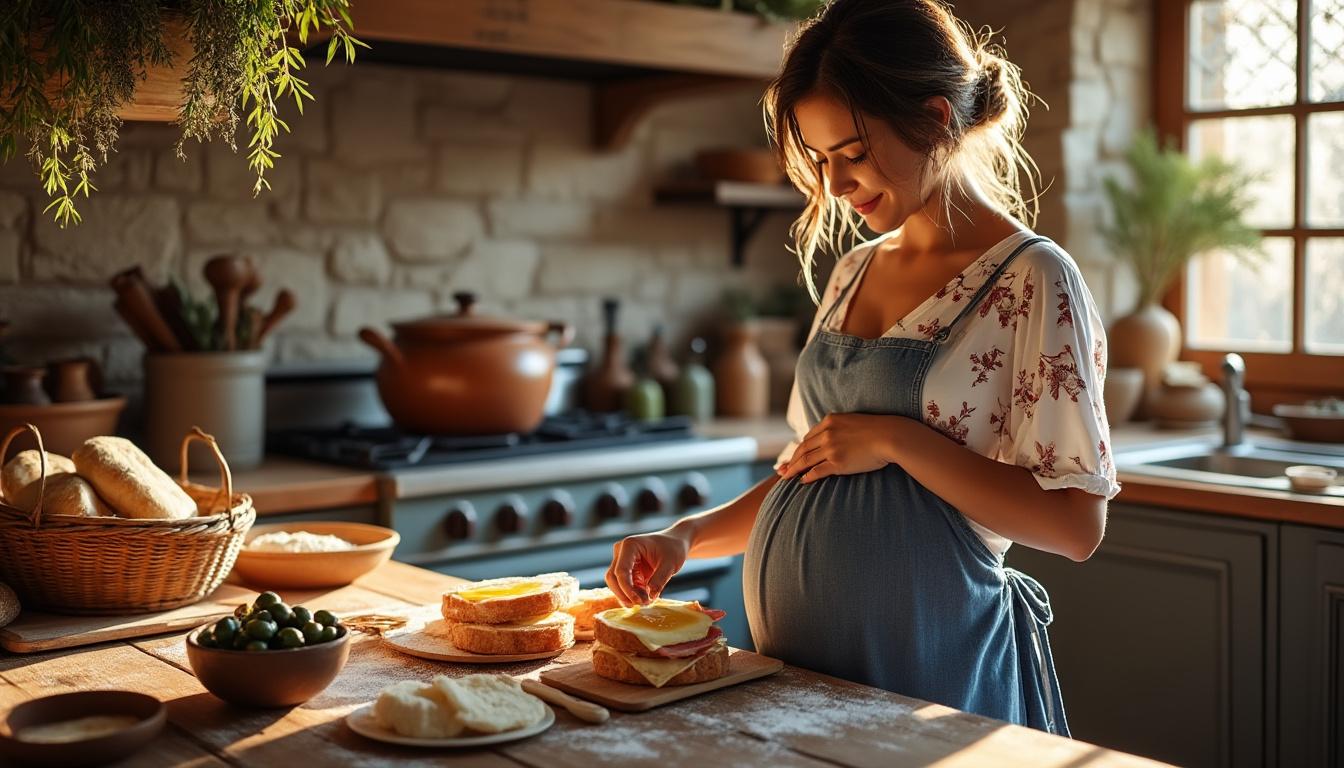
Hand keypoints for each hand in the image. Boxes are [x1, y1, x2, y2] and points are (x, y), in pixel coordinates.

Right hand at [605, 528, 689, 605]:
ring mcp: (621, 560)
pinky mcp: (626, 569)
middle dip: (625, 594)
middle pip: (613, 578)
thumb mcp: (670, 564)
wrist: (674, 543)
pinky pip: (623, 585)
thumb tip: (649, 596)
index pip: (621, 570)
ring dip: (628, 596)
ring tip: (647, 601)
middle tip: (642, 604)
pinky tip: (646, 598)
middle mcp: (621, 551)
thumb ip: (659, 580)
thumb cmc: (673, 549)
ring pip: (615, 583)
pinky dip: (632, 594)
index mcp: (630, 545)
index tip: (639, 601)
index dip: (627, 589)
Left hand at [777, 413, 903, 482]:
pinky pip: (817, 471)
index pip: (809, 437)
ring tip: (786, 476)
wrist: (890, 436)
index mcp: (830, 421)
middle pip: (803, 448)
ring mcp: (831, 448)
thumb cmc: (878, 430)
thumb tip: (837, 437)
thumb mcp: (854, 422)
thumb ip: (841, 428)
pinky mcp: (837, 462)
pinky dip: (807, 476)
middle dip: (791, 460)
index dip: (800, 448)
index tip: (794, 455)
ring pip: (806, 460)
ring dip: (794, 469)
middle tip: (782, 469)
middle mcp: (827, 433)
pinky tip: (802, 481)